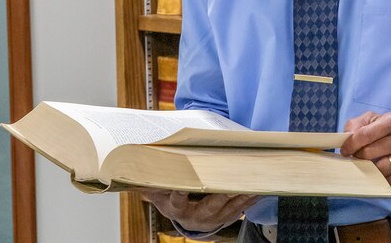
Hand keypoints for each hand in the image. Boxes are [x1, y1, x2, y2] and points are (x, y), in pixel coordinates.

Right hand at [130, 188, 258, 232]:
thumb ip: (148, 182)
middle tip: (230, 184)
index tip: (182, 183)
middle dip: (221, 195)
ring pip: (230, 208)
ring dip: (241, 195)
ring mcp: (213, 219)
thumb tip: (131, 170)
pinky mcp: (227, 217)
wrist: (185, 220)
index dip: (180, 192)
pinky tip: (260, 188)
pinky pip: (241, 209)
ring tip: (252, 182)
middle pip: (210, 206)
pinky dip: (250, 198)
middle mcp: (196, 217)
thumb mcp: (156, 193)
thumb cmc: (170, 199)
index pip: (178, 200)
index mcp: (177, 208)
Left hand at [340, 111, 390, 186]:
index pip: (365, 134)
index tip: (345, 150)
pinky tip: (383, 174)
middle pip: (370, 153)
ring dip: (370, 170)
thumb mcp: (381, 120)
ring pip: (380, 170)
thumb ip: (360, 124)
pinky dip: (383, 180)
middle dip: (359, 157)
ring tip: (369, 166)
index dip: (350, 144)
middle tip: (357, 158)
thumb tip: (345, 137)